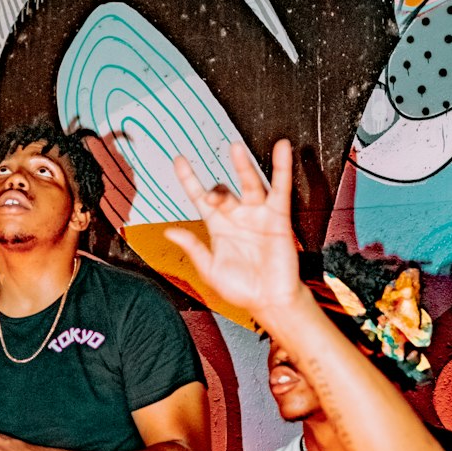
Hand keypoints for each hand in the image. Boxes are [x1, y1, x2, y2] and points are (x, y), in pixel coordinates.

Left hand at [168, 141, 303, 326]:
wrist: (270, 302)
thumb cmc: (241, 289)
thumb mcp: (210, 269)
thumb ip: (193, 248)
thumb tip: (170, 231)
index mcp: (218, 227)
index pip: (200, 197)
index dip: (189, 179)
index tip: (179, 160)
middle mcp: (237, 216)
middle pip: (223, 191)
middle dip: (216, 190)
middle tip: (213, 196)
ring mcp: (258, 215)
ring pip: (249, 183)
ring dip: (243, 166)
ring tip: (235, 148)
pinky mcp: (278, 217)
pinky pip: (280, 189)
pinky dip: (282, 168)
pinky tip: (282, 149)